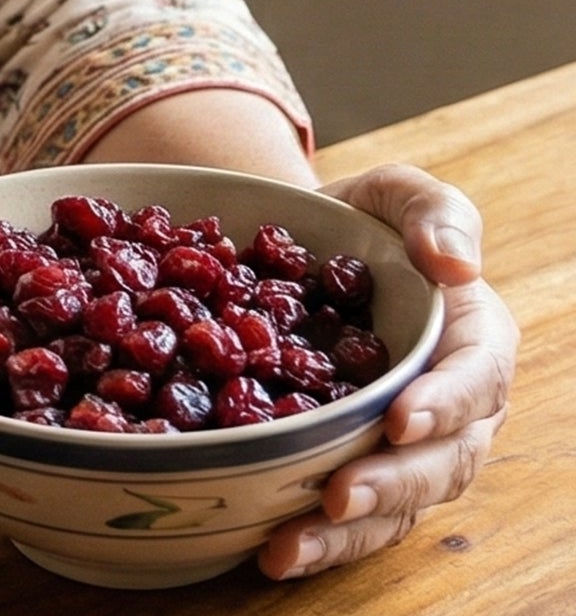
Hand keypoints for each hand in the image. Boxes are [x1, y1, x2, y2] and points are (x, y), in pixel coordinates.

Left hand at [257, 165, 517, 579]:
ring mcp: (406, 446)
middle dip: (390, 484)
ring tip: (290, 545)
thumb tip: (456, 263)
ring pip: (396, 504)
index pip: (474, 381)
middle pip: (440, 462)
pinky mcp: (359, 465)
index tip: (399, 418)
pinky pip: (353, 515)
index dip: (443, 404)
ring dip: (347, 531)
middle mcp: (451, 407)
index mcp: (472, 340)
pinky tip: (270, 552)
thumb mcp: (398, 193)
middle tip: (337, 494)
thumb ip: (434, 212)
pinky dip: (318, 537)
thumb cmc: (364, 218)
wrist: (305, 243)